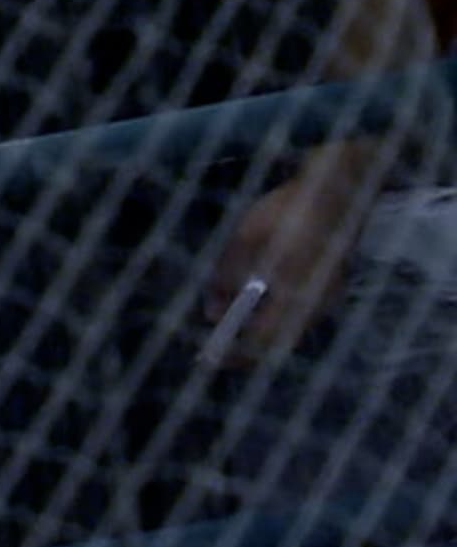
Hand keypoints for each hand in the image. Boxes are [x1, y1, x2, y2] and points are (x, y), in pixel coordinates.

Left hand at [206, 145, 379, 365]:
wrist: (338, 186)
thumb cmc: (287, 212)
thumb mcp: (244, 241)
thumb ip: (224, 279)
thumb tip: (210, 315)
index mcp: (294, 299)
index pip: (260, 345)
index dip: (233, 355)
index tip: (208, 360)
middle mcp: (314, 307)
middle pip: (274, 341)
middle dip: (243, 341)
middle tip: (214, 337)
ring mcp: (326, 297)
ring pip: (286, 326)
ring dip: (257, 326)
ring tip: (228, 313)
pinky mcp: (330, 285)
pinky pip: (297, 311)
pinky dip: (272, 311)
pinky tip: (254, 297)